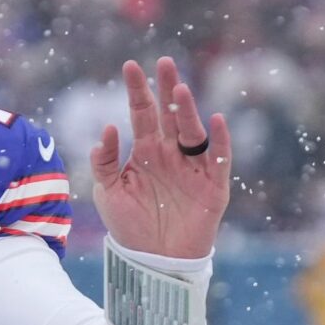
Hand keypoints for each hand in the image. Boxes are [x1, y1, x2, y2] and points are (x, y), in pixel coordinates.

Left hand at [89, 57, 232, 258]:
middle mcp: (171, 153)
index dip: (137, 90)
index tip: (130, 66)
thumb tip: (107, 129)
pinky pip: (220, 159)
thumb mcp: (108, 193)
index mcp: (145, 150)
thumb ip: (104, 162)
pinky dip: (221, 140)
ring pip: (192, 132)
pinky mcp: (213, 186)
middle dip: (167, 88)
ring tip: (180, 91)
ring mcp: (193, 168)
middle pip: (170, 114)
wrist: (153, 262)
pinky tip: (216, 120)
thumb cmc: (129, 226)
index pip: (142, 112)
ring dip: (188, 111)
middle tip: (164, 63)